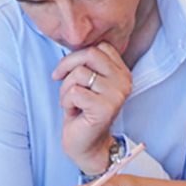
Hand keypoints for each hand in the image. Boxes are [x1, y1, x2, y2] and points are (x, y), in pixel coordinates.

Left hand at [52, 42, 131, 175]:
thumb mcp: (87, 82)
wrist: (86, 145)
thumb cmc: (83, 112)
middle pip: (89, 54)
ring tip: (72, 103)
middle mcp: (124, 81)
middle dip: (67, 67)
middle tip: (60, 82)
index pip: (99, 47)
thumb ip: (87, 63)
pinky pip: (74, 92)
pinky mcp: (105, 108)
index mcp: (122, 72)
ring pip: (79, 74)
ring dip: (66, 90)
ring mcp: (117, 95)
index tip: (67, 72)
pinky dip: (66, 102)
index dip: (76, 57)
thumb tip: (72, 40)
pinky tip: (74, 113)